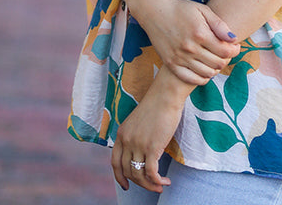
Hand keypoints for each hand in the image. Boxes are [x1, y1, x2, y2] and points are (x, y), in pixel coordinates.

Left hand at [111, 69, 187, 191]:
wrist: (166, 94)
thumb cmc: (157, 106)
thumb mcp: (138, 122)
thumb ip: (135, 137)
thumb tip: (140, 155)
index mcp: (121, 134)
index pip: (115, 162)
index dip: (119, 177)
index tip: (126, 186)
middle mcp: (127, 140)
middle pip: (127, 171)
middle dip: (139, 183)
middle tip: (152, 186)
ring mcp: (138, 144)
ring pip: (139, 175)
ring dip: (150, 185)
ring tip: (160, 185)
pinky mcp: (152, 147)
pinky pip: (151, 173)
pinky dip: (158, 181)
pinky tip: (166, 181)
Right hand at [136, 0, 239, 83]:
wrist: (154, 11)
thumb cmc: (180, 8)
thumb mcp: (202, 9)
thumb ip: (219, 24)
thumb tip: (234, 39)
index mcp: (200, 33)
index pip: (225, 51)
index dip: (234, 51)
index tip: (235, 47)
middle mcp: (190, 48)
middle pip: (217, 63)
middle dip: (226, 59)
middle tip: (226, 53)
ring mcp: (180, 58)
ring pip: (207, 73)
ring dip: (216, 69)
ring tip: (216, 60)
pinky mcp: (171, 64)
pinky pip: (191, 79)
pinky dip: (202, 79)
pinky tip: (205, 71)